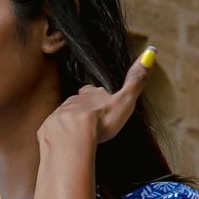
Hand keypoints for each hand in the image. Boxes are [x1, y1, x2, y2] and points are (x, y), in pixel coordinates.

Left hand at [37, 46, 154, 149]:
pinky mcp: (48, 131)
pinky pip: (52, 134)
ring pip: (63, 118)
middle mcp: (72, 102)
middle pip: (75, 104)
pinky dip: (57, 138)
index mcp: (90, 95)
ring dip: (68, 125)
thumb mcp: (124, 101)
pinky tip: (62, 146)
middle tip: (86, 121)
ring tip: (74, 137)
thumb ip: (135, 80)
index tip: (97, 102)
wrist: (72, 138)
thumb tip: (150, 52)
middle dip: (80, 110)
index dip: (94, 96)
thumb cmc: (100, 121)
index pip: (91, 91)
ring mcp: (58, 116)